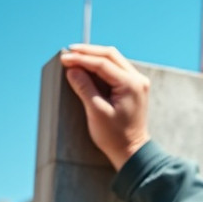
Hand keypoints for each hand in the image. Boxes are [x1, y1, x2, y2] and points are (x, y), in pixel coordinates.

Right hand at [60, 44, 150, 170]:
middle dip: (88, 52)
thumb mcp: (96, 112)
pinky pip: (117, 68)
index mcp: (131, 85)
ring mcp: (138, 82)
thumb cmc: (114, 135)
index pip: (103, 63)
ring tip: (74, 56)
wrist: (132, 150)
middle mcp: (138, 80)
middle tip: (68, 51)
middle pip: (111, 55)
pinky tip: (87, 65)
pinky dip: (101, 64)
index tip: (64, 58)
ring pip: (114, 59)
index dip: (81, 59)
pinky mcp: (134, 87)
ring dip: (95, 56)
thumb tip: (72, 69)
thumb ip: (84, 88)